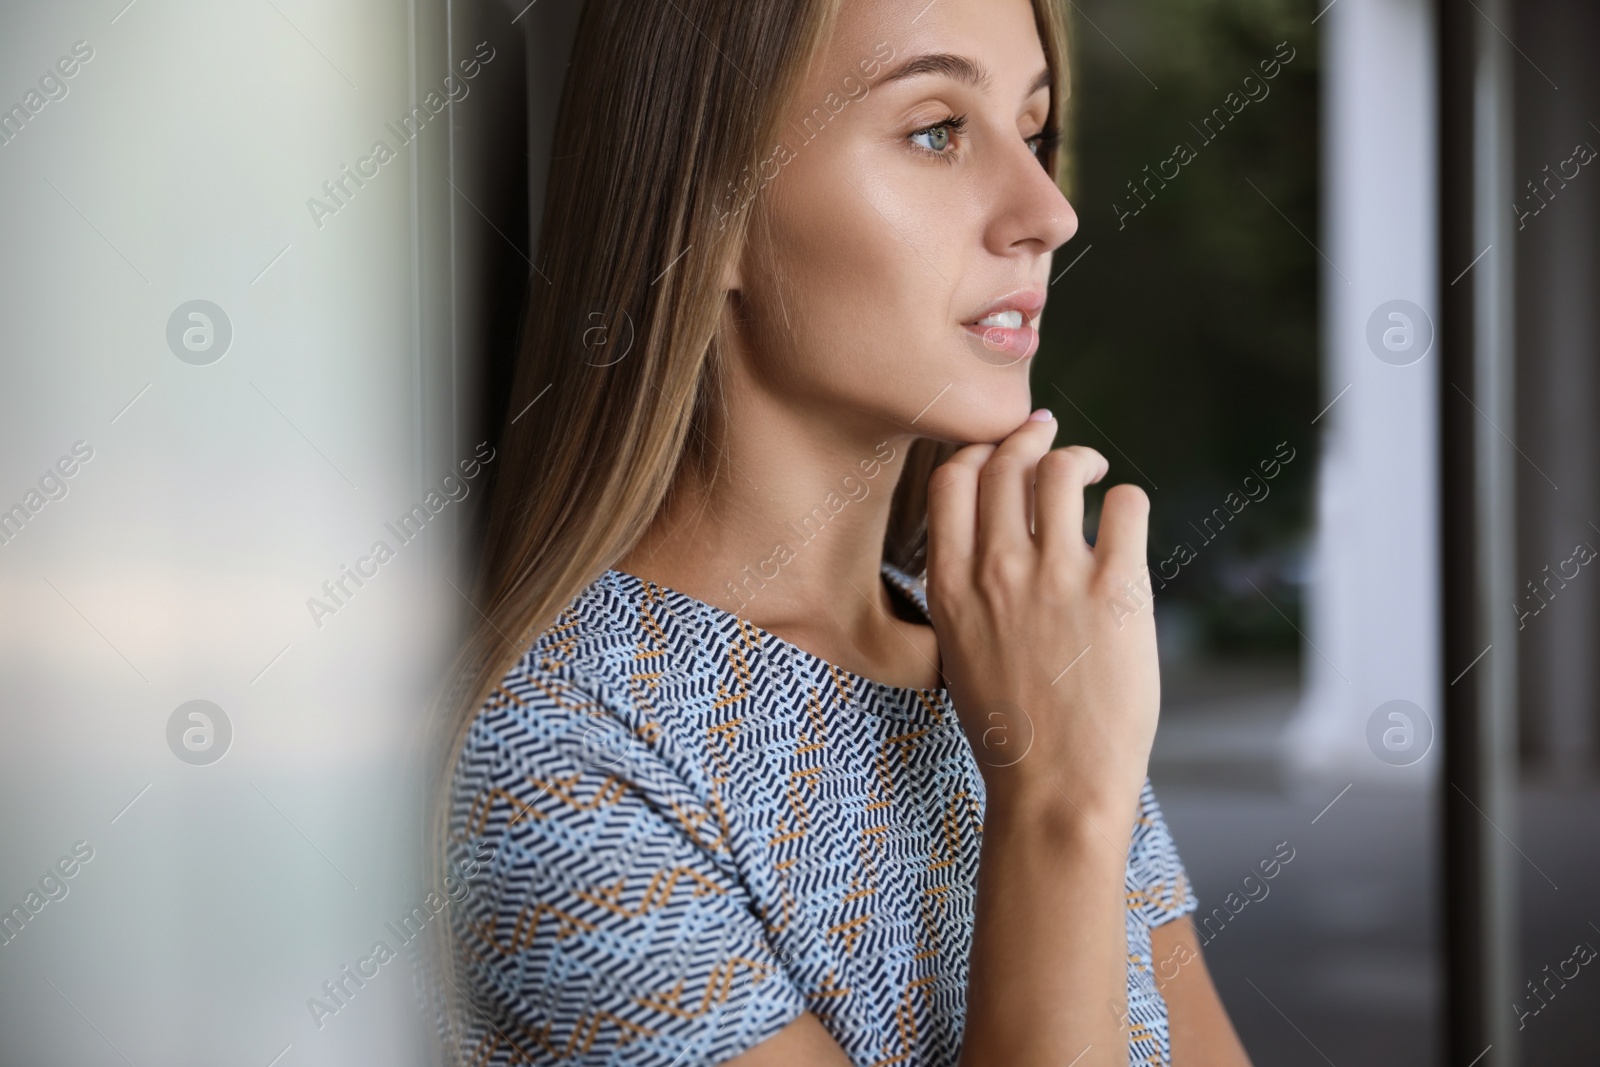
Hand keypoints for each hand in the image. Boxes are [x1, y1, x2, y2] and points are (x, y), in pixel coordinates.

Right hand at [925, 410, 1158, 830]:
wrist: (1056, 788)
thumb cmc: (1009, 730)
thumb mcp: (959, 651)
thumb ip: (967, 589)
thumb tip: (998, 538)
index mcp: (950, 587)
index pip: (951, 480)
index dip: (977, 453)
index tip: (999, 454)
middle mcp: (996, 571)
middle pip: (1005, 461)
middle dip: (1029, 438)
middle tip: (1051, 443)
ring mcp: (1057, 577)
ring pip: (1061, 470)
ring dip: (1079, 460)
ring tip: (1091, 473)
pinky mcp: (1117, 591)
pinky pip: (1127, 506)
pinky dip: (1127, 501)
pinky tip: (1125, 522)